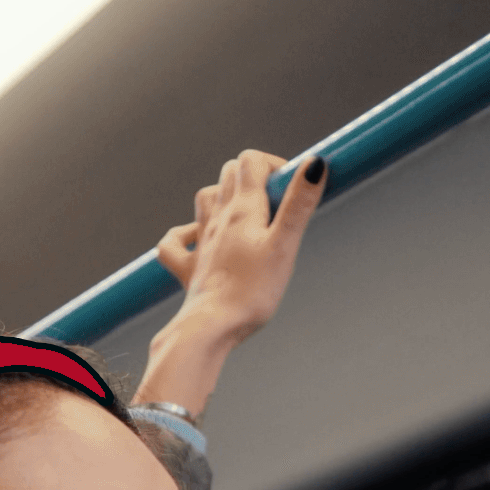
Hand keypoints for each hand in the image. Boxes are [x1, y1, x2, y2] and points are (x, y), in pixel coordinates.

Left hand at [156, 148, 326, 343]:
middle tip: (276, 205)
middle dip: (253, 177)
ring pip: (205, 199)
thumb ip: (298, 205)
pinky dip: (184, 234)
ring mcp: (200, 244)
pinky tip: (196, 239)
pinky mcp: (188, 269)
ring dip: (222, 196)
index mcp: (243, 210)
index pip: (251, 161)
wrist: (210, 328)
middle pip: (229, 175)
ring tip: (244, 215)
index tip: (291, 188)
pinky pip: (174, 242)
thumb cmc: (251, 291)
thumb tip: (315, 163)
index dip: (273, 165)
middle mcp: (217, 220)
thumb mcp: (284, 246)